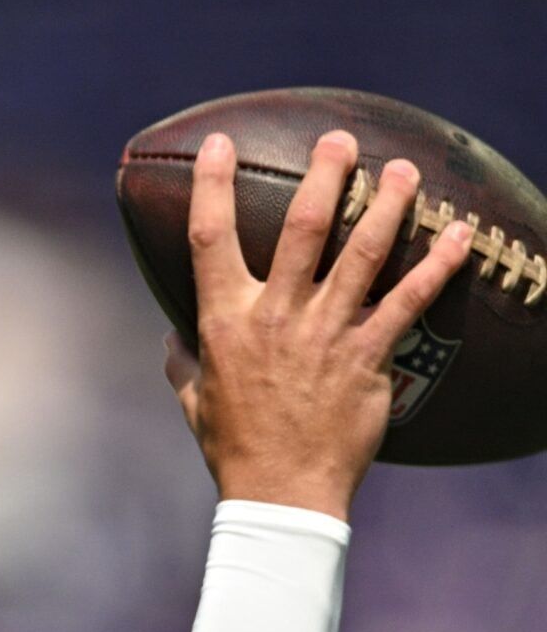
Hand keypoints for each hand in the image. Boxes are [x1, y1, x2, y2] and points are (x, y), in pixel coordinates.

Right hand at [166, 129, 474, 519]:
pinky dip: (437, 264)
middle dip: (322, 177)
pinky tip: (460, 233)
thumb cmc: (234, 446)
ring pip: (360, 253)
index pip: (210, 240)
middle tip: (339, 141)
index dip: (212, 186)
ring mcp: (324, 333)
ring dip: (384, 205)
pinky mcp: (368, 356)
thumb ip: (182, 360)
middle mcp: (274, 317)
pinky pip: (408, 300)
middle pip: (300, 229)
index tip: (221, 145)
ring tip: (400, 169)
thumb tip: (171, 337)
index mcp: (224, 322)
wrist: (282, 491)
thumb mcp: (193, 400)